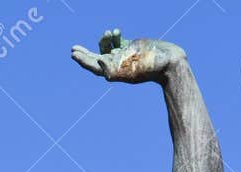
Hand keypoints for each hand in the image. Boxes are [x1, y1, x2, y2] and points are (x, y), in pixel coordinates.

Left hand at [71, 32, 185, 84]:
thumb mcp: (129, 70)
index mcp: (115, 72)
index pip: (94, 67)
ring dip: (104, 39)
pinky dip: (114, 36)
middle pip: (97, 59)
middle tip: (73, 48)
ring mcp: (124, 56)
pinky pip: (116, 42)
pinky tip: (115, 31)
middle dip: (85, 53)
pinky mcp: (130, 48)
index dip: (83, 60)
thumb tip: (97, 60)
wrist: (167, 63)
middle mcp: (118, 65)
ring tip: (109, 32)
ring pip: (106, 48)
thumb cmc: (149, 68)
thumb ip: (112, 68)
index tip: (73, 54)